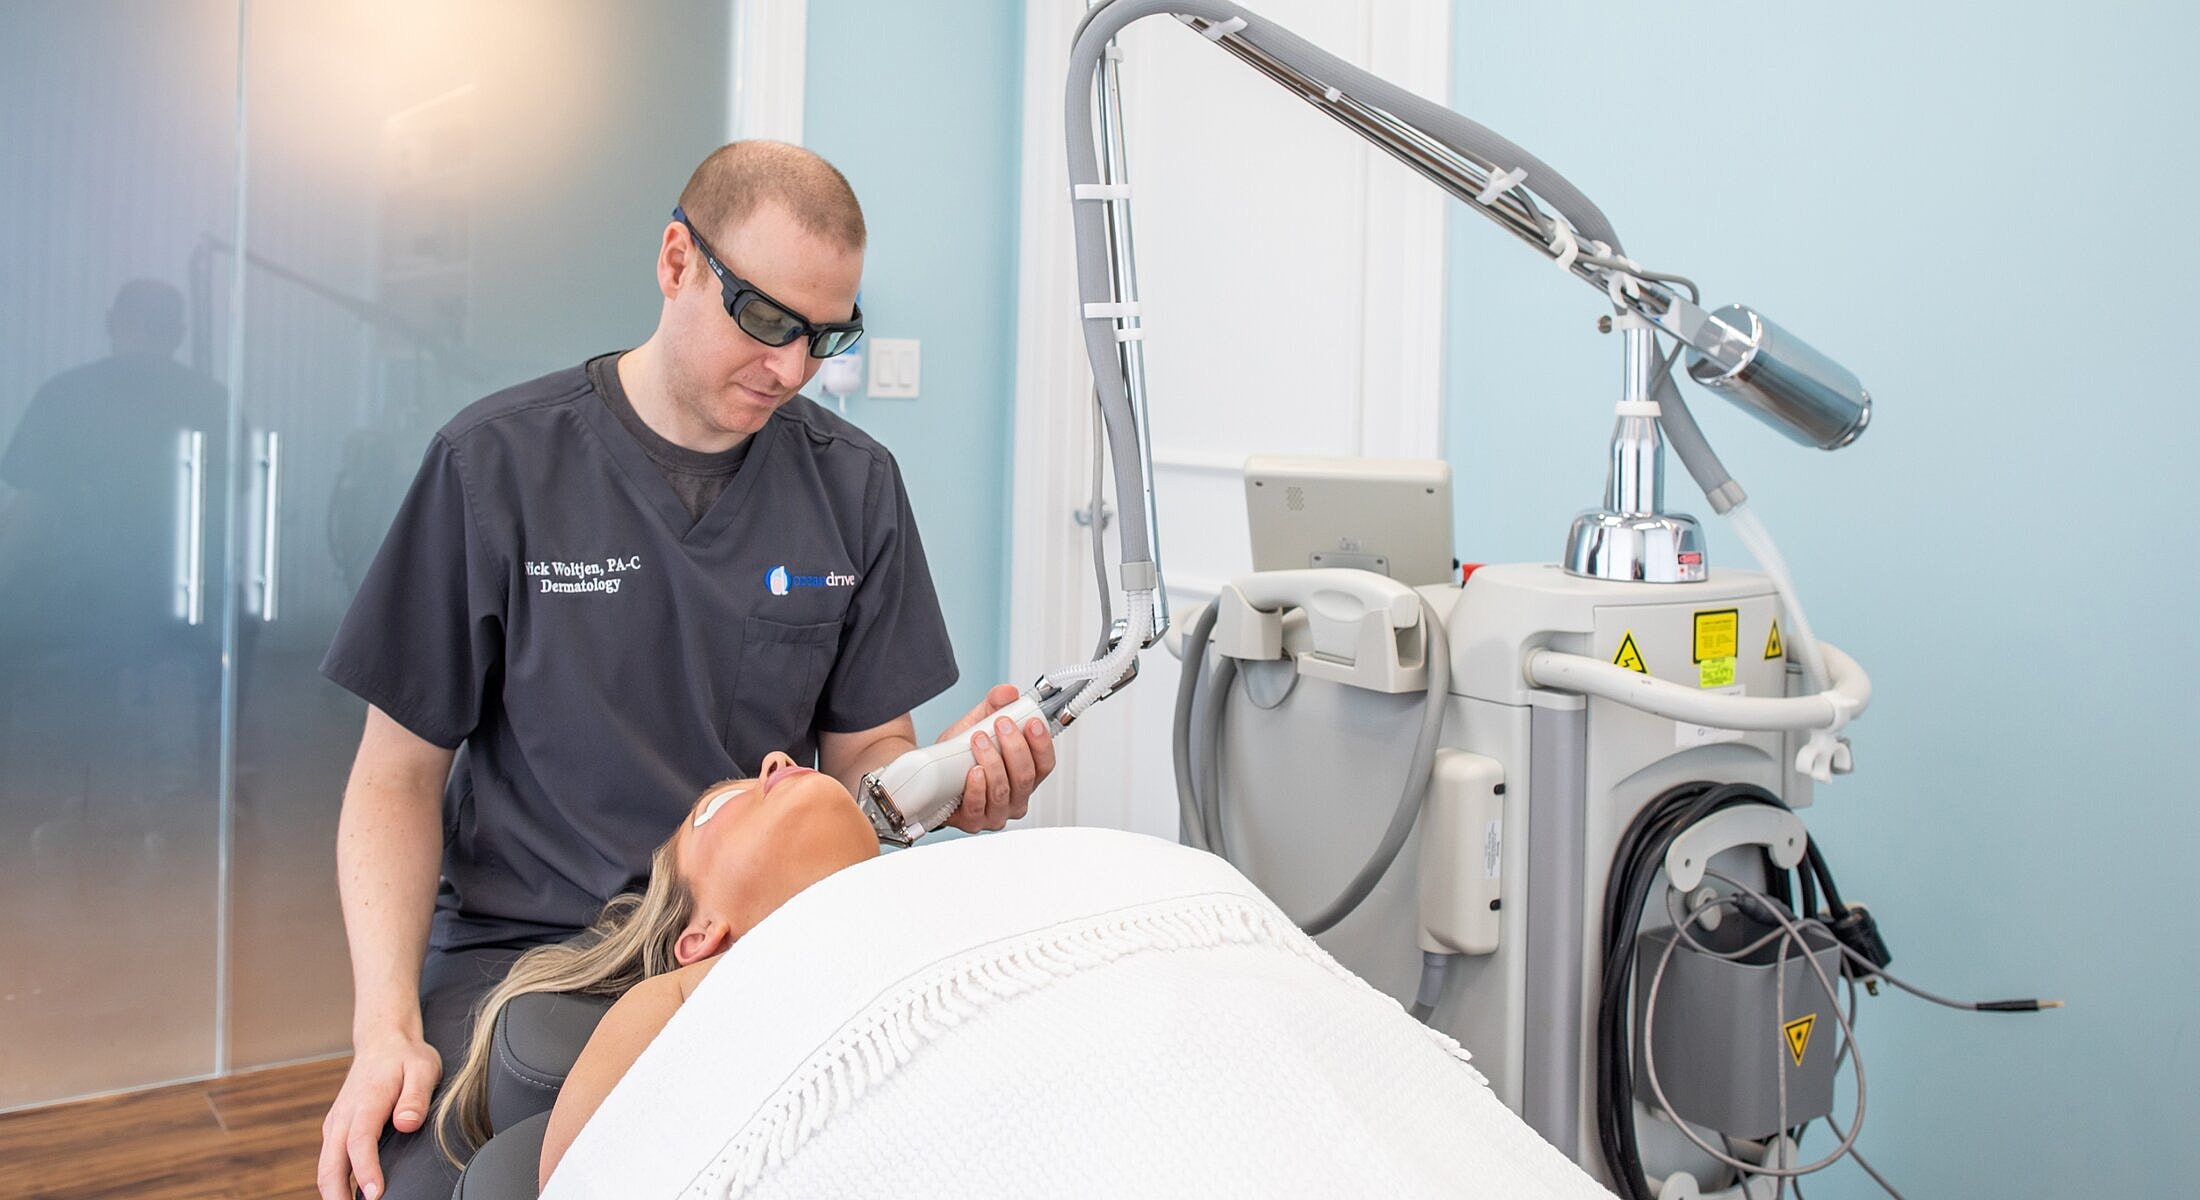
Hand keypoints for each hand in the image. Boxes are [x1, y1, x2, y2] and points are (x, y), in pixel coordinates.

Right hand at [317, 1029, 441, 1199]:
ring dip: (333, 1194)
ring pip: (325, 1167)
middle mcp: (343, 1116)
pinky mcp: (335, 1131)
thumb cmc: (405, 1058)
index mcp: (365, 1101)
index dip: (365, 1171)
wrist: (382, 1042)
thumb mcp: (423, 1069)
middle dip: (338, 1196)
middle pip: (330, 1164)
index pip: (359, 1142)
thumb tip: (407, 1124)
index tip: (374, 1194)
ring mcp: (335, 1124)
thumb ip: (416, 1097)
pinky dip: (334, 1184)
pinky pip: (329, 1162)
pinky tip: (348, 1199)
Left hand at [937, 683, 1056, 832]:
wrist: (929, 777)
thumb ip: (994, 705)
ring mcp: (996, 813)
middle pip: (1026, 776)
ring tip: (979, 740)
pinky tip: (972, 771)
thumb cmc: (959, 756)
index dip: (1042, 743)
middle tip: (1001, 724)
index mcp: (1024, 776)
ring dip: (992, 762)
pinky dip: (976, 786)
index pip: (1046, 764)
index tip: (1031, 722)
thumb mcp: (977, 723)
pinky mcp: (973, 822)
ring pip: (1003, 790)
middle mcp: (1016, 798)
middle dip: (1015, 747)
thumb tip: (1008, 691)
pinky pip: (979, 806)